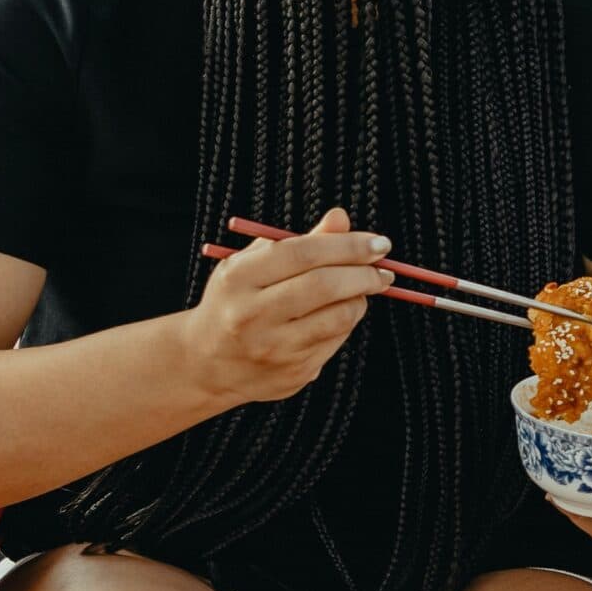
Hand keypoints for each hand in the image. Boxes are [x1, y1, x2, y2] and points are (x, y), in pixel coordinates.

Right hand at [181, 207, 391, 409]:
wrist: (206, 363)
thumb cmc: (239, 299)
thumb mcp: (256, 264)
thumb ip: (301, 241)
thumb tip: (341, 217)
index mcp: (237, 279)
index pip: (302, 253)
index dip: (348, 245)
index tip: (379, 243)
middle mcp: (250, 315)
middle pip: (324, 286)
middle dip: (365, 273)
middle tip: (385, 268)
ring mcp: (271, 349)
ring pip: (338, 317)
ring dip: (361, 298)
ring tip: (361, 289)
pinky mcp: (291, 373)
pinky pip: (336, 340)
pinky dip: (347, 322)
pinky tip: (339, 314)